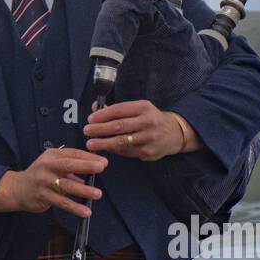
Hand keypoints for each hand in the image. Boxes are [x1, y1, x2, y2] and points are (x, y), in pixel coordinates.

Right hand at [0, 147, 106, 216]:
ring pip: (66, 185)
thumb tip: (97, 167)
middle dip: (85, 166)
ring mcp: (44, 181)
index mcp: (52, 155)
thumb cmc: (41, 175)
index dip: (89, 157)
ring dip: (83, 190)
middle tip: (101, 168)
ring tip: (98, 194)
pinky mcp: (43, 196)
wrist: (17, 189)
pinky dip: (74, 207)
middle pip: (68, 165)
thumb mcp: (54, 164)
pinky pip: (61, 202)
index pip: (73, 154)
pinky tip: (86, 212)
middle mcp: (47, 166)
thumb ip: (72, 166)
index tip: (104, 162)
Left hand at [83, 100, 199, 159]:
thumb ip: (117, 109)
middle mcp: (148, 122)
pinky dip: (114, 150)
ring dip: (104, 143)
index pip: (119, 110)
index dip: (103, 115)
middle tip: (86, 131)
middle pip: (119, 126)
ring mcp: (149, 138)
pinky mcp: (148, 152)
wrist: (173, 133)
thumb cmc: (149, 119)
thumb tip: (95, 108)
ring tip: (91, 144)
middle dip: (100, 129)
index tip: (90, 119)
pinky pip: (127, 152)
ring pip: (122, 141)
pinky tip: (105, 148)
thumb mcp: (138, 109)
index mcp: (144, 107)